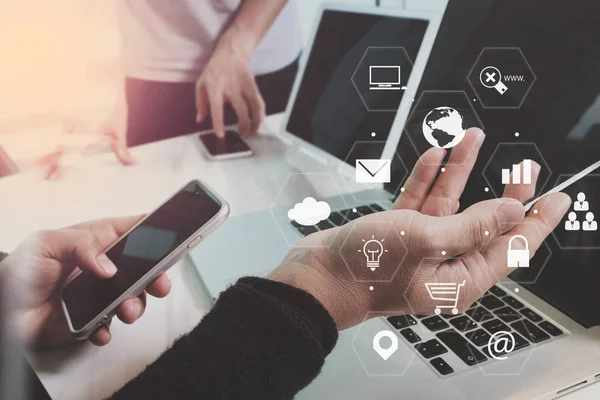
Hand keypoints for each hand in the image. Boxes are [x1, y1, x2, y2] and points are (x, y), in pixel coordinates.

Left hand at [0, 216, 169, 347]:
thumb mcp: (46, 243)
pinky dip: (110, 329)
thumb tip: (109, 266)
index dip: (157, 231)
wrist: (1, 309)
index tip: (172, 238)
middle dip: (157, 276)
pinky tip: (101, 328)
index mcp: (98, 240)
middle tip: (158, 284)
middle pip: (146, 267)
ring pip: (135, 298)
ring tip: (125, 310)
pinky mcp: (93, 319)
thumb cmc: (20, 270)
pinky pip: (112, 325)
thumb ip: (82, 245)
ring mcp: (102, 293)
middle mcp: (105, 266)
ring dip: (136, 306)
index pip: (135, 229)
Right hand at [35, 99, 135, 180]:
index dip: (64, 163)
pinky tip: (40, 154)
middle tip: (45, 178)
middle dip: (51, 163)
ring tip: (36, 168)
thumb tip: (133, 163)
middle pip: (59, 147)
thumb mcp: (119, 126)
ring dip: (46, 154)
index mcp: (87, 127)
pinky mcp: (63, 115)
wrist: (101, 76)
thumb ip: (121, 148)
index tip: (56, 176)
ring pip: (54, 140)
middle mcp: (72, 124)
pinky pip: (54, 132)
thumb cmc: (112, 103)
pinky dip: (49, 143)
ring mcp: (66, 118)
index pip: (72, 149)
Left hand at [195, 36, 265, 138]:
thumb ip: (200, 103)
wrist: (231, 52)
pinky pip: (259, 102)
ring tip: (251, 132)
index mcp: (214, 87)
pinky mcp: (253, 85)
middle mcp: (230, 87)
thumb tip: (200, 119)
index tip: (221, 135)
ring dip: (254, 122)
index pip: (216, 107)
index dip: (218, 122)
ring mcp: (243, 86)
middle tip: (241, 135)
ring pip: (253, 107)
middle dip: (243, 125)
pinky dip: (261, 114)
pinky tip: (258, 122)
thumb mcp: (201, 83)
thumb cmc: (215, 69)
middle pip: (240, 109)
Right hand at [269, 129, 570, 328]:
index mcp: (460, 280)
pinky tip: (434, 157)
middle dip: (504, 192)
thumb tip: (513, 210)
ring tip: (472, 139)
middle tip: (524, 167)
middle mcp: (444, 266)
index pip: (512, 247)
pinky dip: (428, 179)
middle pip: (485, 223)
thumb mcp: (427, 241)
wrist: (316, 277)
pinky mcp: (398, 236)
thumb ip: (474, 226)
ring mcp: (420, 249)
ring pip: (451, 206)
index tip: (559, 197)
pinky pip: (421, 204)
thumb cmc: (366, 269)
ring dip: (461, 172)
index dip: (538, 221)